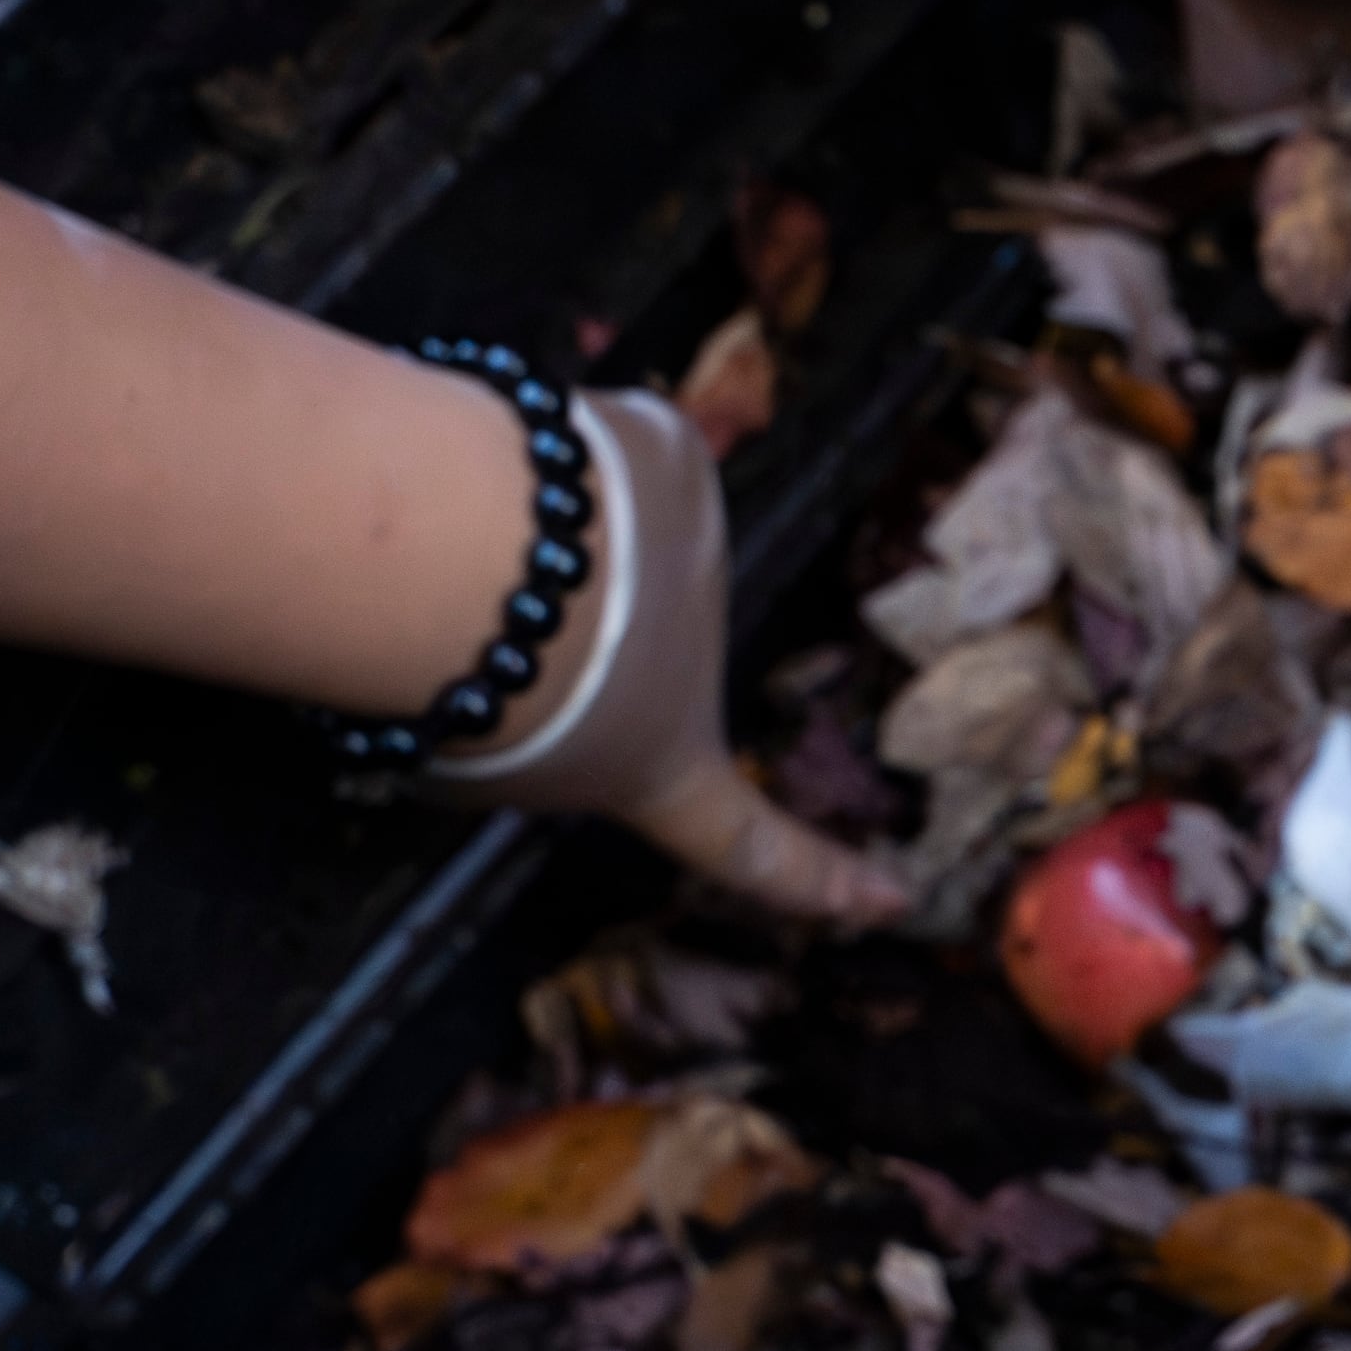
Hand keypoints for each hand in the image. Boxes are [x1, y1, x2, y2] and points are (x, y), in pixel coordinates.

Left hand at [436, 391, 907, 926]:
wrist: (482, 574)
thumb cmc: (472, 700)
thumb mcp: (486, 769)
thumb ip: (528, 734)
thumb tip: (531, 660)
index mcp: (662, 766)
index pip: (747, 843)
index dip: (821, 879)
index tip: (893, 899)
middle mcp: (699, 659)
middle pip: (626, 640)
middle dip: (559, 624)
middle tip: (458, 623)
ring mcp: (698, 546)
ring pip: (599, 538)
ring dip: (545, 539)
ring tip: (457, 542)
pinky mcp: (672, 451)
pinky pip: (592, 453)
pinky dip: (546, 458)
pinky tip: (493, 465)